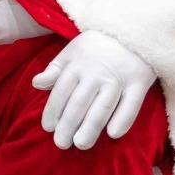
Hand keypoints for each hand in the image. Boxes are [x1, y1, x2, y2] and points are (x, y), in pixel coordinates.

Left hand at [32, 30, 155, 149]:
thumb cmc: (96, 46)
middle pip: (80, 102)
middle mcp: (96, 72)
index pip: (61, 90)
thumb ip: (54, 69)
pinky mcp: (139, 82)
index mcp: (77, 64)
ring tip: (81, 144)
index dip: (53, 110)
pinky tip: (113, 134)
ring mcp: (118, 78)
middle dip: (68, 124)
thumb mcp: (72, 51)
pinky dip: (123, 119)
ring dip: (91, 126)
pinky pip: (131, 105)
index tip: (48, 128)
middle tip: (61, 143)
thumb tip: (36, 84)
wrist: (131, 31)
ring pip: (103, 106)